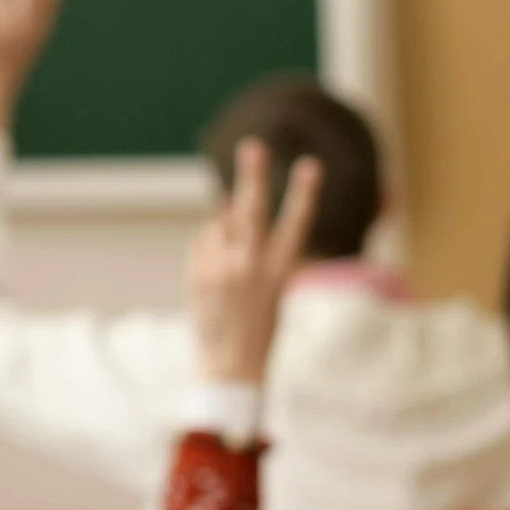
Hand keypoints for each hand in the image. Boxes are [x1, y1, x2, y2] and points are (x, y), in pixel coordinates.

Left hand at [186, 138, 322, 383]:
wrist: (231, 364)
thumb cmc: (257, 326)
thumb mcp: (270, 288)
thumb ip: (253, 248)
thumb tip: (225, 206)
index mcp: (279, 272)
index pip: (296, 225)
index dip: (304, 194)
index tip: (311, 165)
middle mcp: (250, 267)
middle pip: (250, 211)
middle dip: (252, 176)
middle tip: (252, 145)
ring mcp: (221, 270)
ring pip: (218, 226)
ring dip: (223, 232)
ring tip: (230, 267)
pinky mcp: (198, 274)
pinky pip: (202, 243)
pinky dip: (208, 248)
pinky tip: (215, 275)